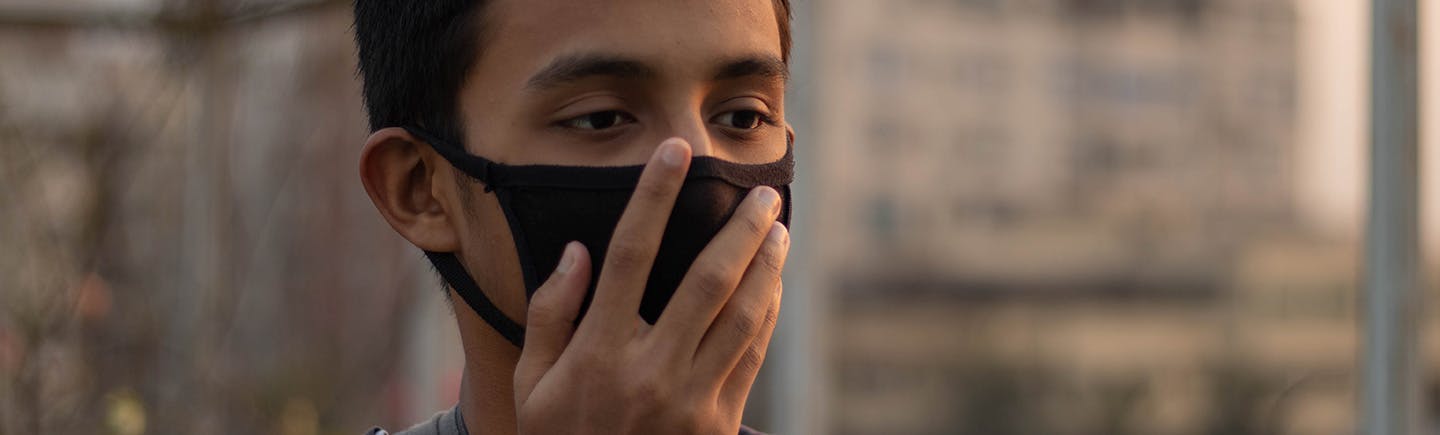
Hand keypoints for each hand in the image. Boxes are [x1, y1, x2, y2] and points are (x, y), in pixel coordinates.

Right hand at [512, 137, 788, 434]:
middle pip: (708, 279)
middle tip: (764, 193)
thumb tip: (577, 252)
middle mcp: (651, 369)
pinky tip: (773, 286)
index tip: (674, 152)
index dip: (655, 195)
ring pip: (744, 315)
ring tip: (780, 231)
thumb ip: (550, 315)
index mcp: (599, 351)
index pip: (632, 253)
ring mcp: (692, 398)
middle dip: (741, 228)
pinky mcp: (719, 422)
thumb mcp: (531, 385)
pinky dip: (768, 314)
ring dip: (767, 267)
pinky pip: (753, 355)